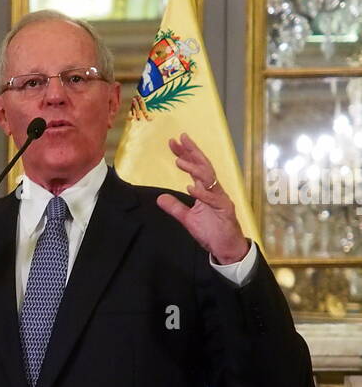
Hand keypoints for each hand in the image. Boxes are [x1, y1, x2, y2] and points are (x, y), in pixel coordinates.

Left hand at [156, 133, 248, 264]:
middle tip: (180, 139)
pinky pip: (213, 199)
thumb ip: (175, 207)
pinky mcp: (225, 210)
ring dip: (194, 169)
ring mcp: (220, 199)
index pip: (195, 168)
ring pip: (209, 179)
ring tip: (179, 162)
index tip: (174, 142)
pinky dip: (202, 193)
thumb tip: (159, 198)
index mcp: (206, 190)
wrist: (226, 248)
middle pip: (204, 166)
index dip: (185, 154)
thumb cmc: (211, 232)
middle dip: (192, 152)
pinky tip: (191, 188)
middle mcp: (214, 190)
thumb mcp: (188, 219)